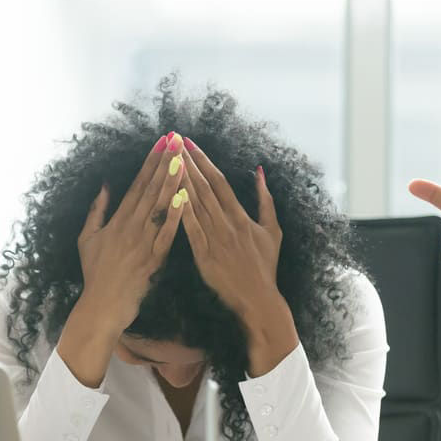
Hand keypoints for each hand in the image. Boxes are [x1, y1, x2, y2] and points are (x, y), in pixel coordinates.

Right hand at [58, 133, 185, 386]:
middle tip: (177, 140)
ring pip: (160, 207)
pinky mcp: (154, 259)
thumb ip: (97, 211)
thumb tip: (104, 186)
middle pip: (151, 189)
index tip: (161, 142)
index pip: (137, 184)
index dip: (150, 161)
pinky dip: (177, 216)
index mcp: (117, 220)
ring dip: (172, 181)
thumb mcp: (88, 239)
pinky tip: (187, 198)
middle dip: (165, 163)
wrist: (101, 306)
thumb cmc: (95, 274)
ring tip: (184, 158)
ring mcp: (142, 242)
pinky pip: (167, 234)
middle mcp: (131, 226)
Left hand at [180, 149, 296, 375]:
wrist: (258, 298)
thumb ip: (265, 200)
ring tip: (168, 160)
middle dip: (188, 163)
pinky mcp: (204, 255)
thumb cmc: (265, 265)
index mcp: (241, 216)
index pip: (220, 181)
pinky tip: (170, 196)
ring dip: (181, 181)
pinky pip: (191, 230)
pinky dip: (182, 213)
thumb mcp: (272, 230)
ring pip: (195, 204)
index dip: (204, 160)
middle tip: (174, 143)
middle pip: (204, 187)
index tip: (190, 143)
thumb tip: (260, 172)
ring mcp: (215, 239)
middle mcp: (227, 223)